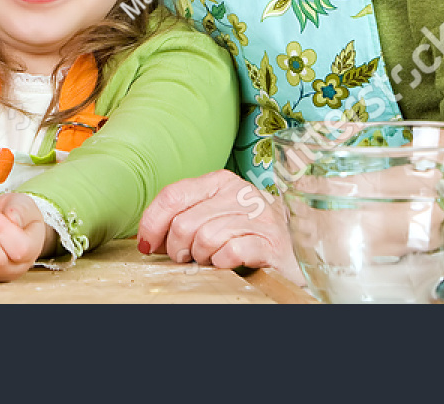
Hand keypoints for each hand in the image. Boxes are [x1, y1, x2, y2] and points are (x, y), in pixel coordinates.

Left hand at [137, 169, 302, 281]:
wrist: (296, 248)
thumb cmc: (247, 232)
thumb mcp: (214, 214)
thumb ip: (184, 216)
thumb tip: (147, 237)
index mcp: (220, 181)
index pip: (172, 195)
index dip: (152, 223)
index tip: (147, 245)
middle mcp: (239, 193)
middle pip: (184, 223)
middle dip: (177, 249)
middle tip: (186, 258)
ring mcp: (258, 217)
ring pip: (205, 238)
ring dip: (201, 257)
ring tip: (209, 259)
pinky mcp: (272, 243)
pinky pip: (231, 251)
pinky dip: (222, 262)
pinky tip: (227, 262)